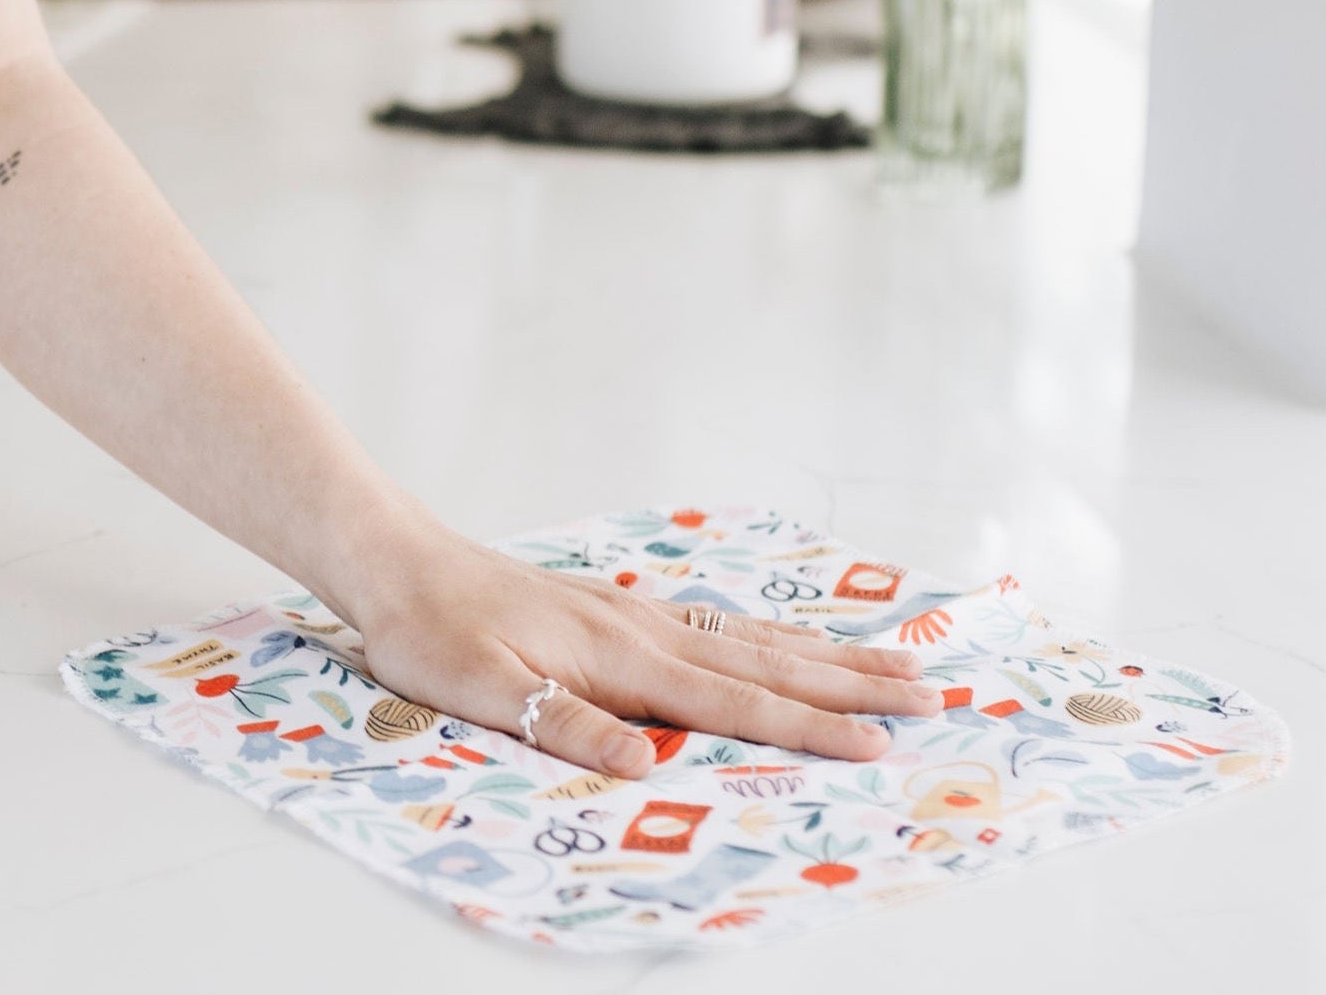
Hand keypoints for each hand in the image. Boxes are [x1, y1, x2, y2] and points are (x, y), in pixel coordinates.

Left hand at [352, 528, 942, 777]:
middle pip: (764, 660)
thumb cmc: (429, 630)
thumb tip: (646, 763)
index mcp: (620, 654)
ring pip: (747, 637)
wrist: (396, 562)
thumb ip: (563, 724)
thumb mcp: (481, 689)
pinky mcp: (611, 608)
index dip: (810, 726)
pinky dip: (763, 635)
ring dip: (821, 654)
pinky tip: (778, 642)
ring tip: (889, 661)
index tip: (882, 743)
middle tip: (930, 692)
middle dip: (849, 682)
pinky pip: (712, 625)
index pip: (734, 700)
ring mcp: (630, 611)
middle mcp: (640, 626)